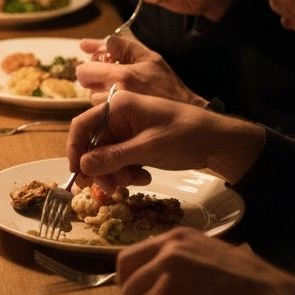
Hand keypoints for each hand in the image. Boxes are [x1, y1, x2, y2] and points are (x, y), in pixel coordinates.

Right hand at [67, 90, 265, 191]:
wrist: (219, 143)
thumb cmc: (185, 136)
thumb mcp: (149, 148)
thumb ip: (114, 157)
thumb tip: (82, 166)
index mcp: (119, 106)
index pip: (82, 125)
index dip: (74, 149)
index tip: (77, 174)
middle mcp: (119, 116)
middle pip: (93, 144)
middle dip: (100, 168)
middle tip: (112, 188)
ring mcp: (128, 130)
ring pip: (105, 156)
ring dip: (115, 173)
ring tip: (135, 181)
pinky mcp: (136, 143)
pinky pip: (120, 160)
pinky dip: (127, 172)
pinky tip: (144, 177)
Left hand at [77, 34, 205, 106]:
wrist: (184, 117)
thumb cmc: (168, 85)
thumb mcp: (148, 58)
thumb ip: (118, 46)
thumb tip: (85, 44)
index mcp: (122, 76)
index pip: (83, 71)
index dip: (90, 67)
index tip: (101, 67)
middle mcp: (114, 95)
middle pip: (86, 85)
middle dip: (96, 80)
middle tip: (114, 79)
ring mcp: (115, 113)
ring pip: (94, 99)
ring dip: (103, 94)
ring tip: (123, 93)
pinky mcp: (116, 125)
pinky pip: (102, 112)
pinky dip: (108, 108)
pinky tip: (124, 105)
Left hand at [116, 228, 294, 294]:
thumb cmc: (252, 283)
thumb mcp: (212, 256)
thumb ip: (184, 262)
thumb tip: (166, 281)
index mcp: (178, 236)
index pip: (136, 253)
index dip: (136, 279)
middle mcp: (167, 246)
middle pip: (125, 270)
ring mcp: (165, 268)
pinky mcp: (168, 293)